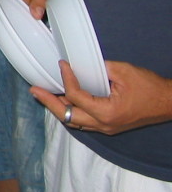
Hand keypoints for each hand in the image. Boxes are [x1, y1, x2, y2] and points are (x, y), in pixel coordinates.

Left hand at [33, 59, 171, 135]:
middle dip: (49, 102)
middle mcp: (104, 124)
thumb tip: (81, 63)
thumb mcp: (123, 72)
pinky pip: (84, 122)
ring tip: (43, 95)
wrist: (169, 103)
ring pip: (74, 122)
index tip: (62, 64)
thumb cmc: (150, 88)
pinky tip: (63, 100)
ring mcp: (106, 128)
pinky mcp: (109, 125)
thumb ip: (100, 68)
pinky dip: (71, 111)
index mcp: (107, 112)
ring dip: (58, 108)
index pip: (76, 96)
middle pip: (68, 116)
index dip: (66, 78)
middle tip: (34, 90)